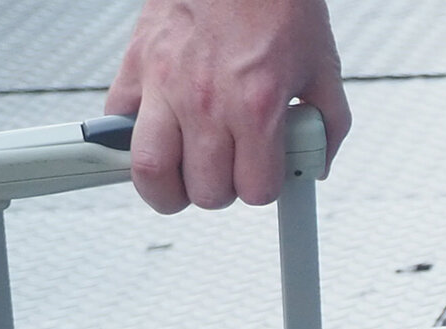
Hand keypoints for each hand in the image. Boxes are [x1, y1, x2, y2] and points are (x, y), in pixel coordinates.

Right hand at [106, 0, 350, 212]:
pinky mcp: (136, 64)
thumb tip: (317, 161)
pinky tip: (154, 133)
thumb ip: (328, 125)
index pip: (254, 191)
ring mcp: (166, 85)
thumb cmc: (277, 3)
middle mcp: (208, 102)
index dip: (260, 189)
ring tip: (179, 177)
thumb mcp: (323, 68)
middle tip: (224, 171)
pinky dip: (127, 138)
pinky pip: (117, 122)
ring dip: (166, 187)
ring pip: (150, 172)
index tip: (260, 174)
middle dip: (219, 190)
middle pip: (204, 192)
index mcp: (257, 108)